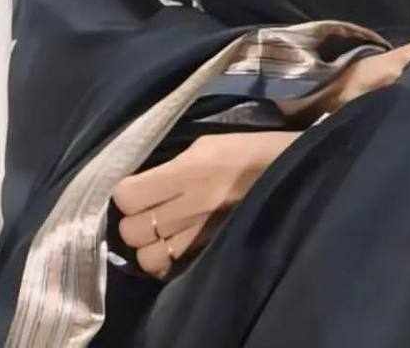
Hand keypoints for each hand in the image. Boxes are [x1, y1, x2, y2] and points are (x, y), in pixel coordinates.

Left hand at [112, 129, 300, 278]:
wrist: (285, 171)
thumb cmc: (244, 149)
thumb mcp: (205, 143)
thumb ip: (171, 164)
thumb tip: (141, 180)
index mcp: (187, 171)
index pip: (129, 196)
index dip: (124, 192)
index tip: (133, 186)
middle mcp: (190, 205)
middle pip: (133, 230)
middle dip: (132, 220)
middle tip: (144, 209)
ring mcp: (201, 233)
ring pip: (148, 257)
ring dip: (147, 245)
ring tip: (156, 230)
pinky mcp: (210, 249)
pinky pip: (172, 266)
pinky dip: (165, 260)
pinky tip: (172, 244)